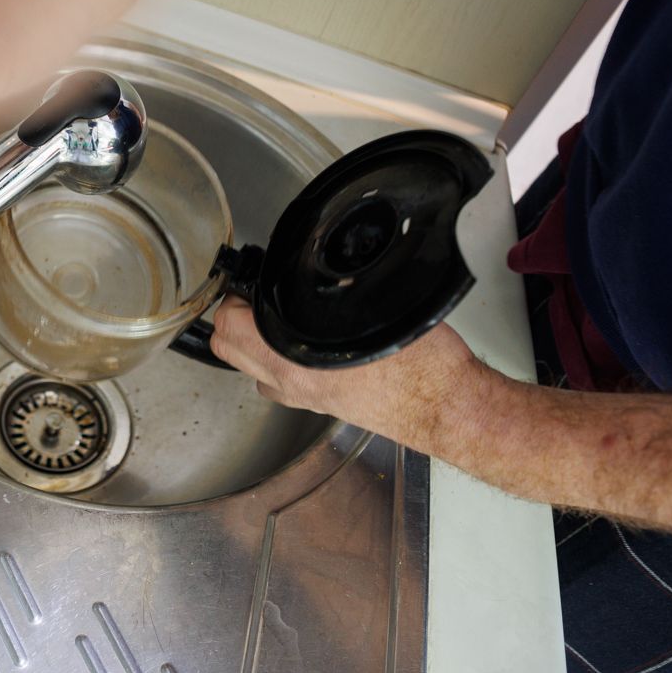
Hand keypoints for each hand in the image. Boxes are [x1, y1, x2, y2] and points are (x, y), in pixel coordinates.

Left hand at [207, 297, 494, 454]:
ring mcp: (301, 398)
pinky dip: (275, 360)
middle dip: (234, 317)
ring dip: (252, 340)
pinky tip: (299, 342)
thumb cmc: (419, 363)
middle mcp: (289, 383)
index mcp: (293, 360)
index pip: (228, 325)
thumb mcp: (372, 304)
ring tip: (275, 316)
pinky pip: (275, 381)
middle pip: (227, 348)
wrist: (444, 404)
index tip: (248, 280)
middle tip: (255, 294)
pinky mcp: (317, 404)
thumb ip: (329, 290)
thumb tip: (308, 268)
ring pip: (248, 368)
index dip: (233, 295)